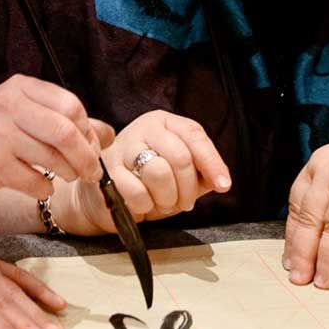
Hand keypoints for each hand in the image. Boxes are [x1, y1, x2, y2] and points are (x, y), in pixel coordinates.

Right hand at [0, 74, 97, 196]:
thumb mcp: (19, 111)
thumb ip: (61, 119)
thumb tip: (108, 134)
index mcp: (20, 88)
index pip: (70, 105)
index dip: (88, 130)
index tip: (91, 145)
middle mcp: (9, 107)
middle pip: (67, 132)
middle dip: (87, 156)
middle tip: (92, 171)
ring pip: (54, 159)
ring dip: (68, 174)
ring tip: (65, 177)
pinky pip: (35, 182)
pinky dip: (45, 189)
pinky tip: (40, 187)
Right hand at [53, 112, 231, 234]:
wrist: (105, 196)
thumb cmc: (147, 182)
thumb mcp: (180, 174)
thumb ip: (202, 173)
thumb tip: (221, 182)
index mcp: (164, 123)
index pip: (195, 136)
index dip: (212, 163)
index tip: (223, 186)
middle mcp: (143, 129)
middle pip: (180, 157)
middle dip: (187, 188)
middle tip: (184, 202)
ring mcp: (122, 149)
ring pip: (159, 173)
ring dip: (167, 198)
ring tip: (162, 202)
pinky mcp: (107, 172)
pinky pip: (137, 192)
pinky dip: (146, 205)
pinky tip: (142, 205)